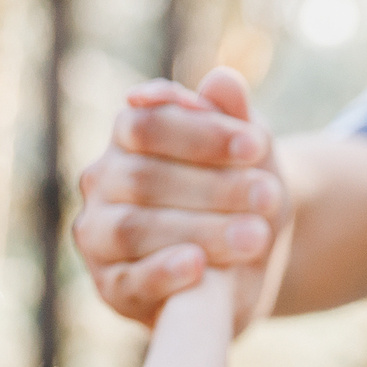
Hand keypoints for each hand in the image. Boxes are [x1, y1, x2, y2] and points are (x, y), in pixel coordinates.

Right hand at [73, 66, 288, 329]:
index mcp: (127, 136)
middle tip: (267, 196)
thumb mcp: (247, 152)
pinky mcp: (111, 286)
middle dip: (211, 187)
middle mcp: (102, 182)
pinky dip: (162, 272)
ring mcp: (99, 235)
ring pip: (133, 228)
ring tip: (255, 236)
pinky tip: (197, 266)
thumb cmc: (239, 190)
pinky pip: (127, 281)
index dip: (200, 134)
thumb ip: (234, 117)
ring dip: (198, 230)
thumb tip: (222, 79)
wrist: (245, 256)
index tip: (256, 146)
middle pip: (141, 178)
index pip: (146, 124)